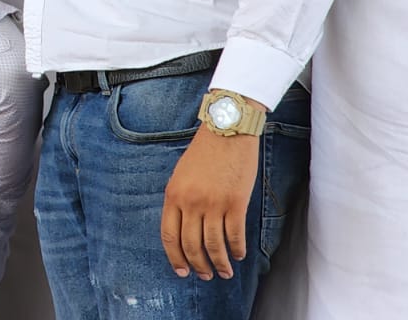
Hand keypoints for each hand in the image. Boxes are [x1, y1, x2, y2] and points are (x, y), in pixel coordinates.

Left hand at [161, 124, 260, 280]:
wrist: (227, 131)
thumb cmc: (204, 152)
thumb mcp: (181, 174)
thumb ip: (180, 200)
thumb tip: (184, 228)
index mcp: (173, 194)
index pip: (169, 235)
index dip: (175, 257)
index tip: (182, 272)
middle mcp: (190, 202)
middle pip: (191, 245)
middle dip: (198, 265)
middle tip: (206, 276)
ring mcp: (213, 204)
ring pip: (214, 245)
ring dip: (220, 264)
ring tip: (224, 272)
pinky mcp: (235, 203)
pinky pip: (234, 235)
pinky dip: (237, 249)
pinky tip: (239, 255)